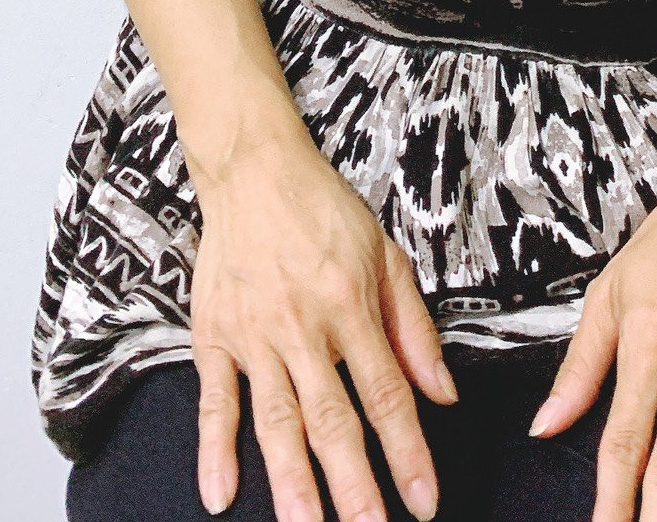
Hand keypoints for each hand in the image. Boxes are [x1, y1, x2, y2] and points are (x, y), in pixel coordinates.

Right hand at [188, 129, 458, 521]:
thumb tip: (443, 393)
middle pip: (332, 419)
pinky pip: (215, 399)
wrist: (254, 168)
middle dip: (355, 486)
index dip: (408, 453)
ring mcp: (255, 333)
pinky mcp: (214, 334)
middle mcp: (304, 324)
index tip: (424, 503)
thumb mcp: (386, 253)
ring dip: (292, 483)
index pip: (387, 394)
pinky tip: (221, 495)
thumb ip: (414, 327)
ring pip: (276, 420)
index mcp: (352, 303)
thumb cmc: (324, 210)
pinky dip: (214, 449)